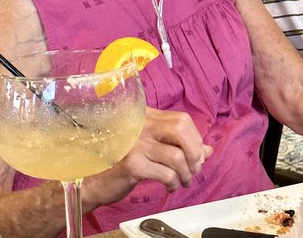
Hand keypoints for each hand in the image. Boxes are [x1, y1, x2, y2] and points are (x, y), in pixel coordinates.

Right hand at [83, 108, 212, 207]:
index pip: (182, 119)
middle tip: (195, 168)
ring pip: (177, 156)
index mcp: (147, 115)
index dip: (195, 138)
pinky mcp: (132, 163)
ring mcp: (136, 143)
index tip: (197, 155)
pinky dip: (173, 183)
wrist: (95, 179)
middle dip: (194, 152)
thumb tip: (207, 150)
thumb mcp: (154, 147)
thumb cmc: (125, 160)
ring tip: (183, 181)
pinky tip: (170, 186)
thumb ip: (180, 145)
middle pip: (181, 129)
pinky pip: (165, 173)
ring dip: (186, 173)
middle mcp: (141, 124)